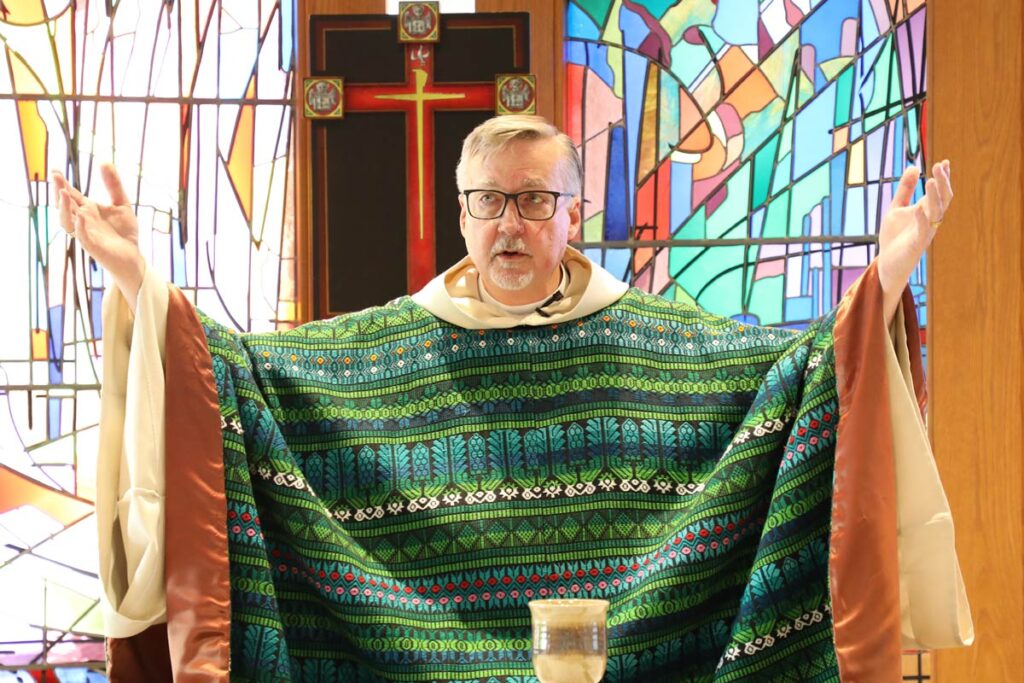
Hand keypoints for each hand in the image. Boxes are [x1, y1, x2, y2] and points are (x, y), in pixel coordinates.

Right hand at [52, 164, 146, 309]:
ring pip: (67, 221)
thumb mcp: (122, 203)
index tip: (55, 170)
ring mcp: (86, 234)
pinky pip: (82, 237)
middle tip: (55, 178)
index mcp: (87, 210)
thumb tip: (104, 161)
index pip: (71, 195)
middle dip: (59, 192)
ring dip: (64, 208)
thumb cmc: (124, 232)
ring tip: (64, 193)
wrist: (133, 256)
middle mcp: (82, 220)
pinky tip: (80, 217)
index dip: (62, 184)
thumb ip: (113, 185)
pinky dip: (79, 227)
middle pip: (64, 206)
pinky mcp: (93, 247)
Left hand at [876, 161, 951, 324]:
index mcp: (926, 211)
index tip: (944, 161)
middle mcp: (930, 220)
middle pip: (942, 199)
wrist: (887, 263)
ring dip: (935, 197)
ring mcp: (924, 233)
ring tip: (932, 180)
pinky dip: (922, 220)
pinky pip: (923, 232)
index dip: (943, 177)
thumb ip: (905, 189)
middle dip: (942, 183)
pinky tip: (918, 209)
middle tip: (940, 166)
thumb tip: (914, 167)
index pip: (939, 191)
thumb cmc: (894, 236)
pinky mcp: (916, 245)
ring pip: (936, 213)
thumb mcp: (896, 208)